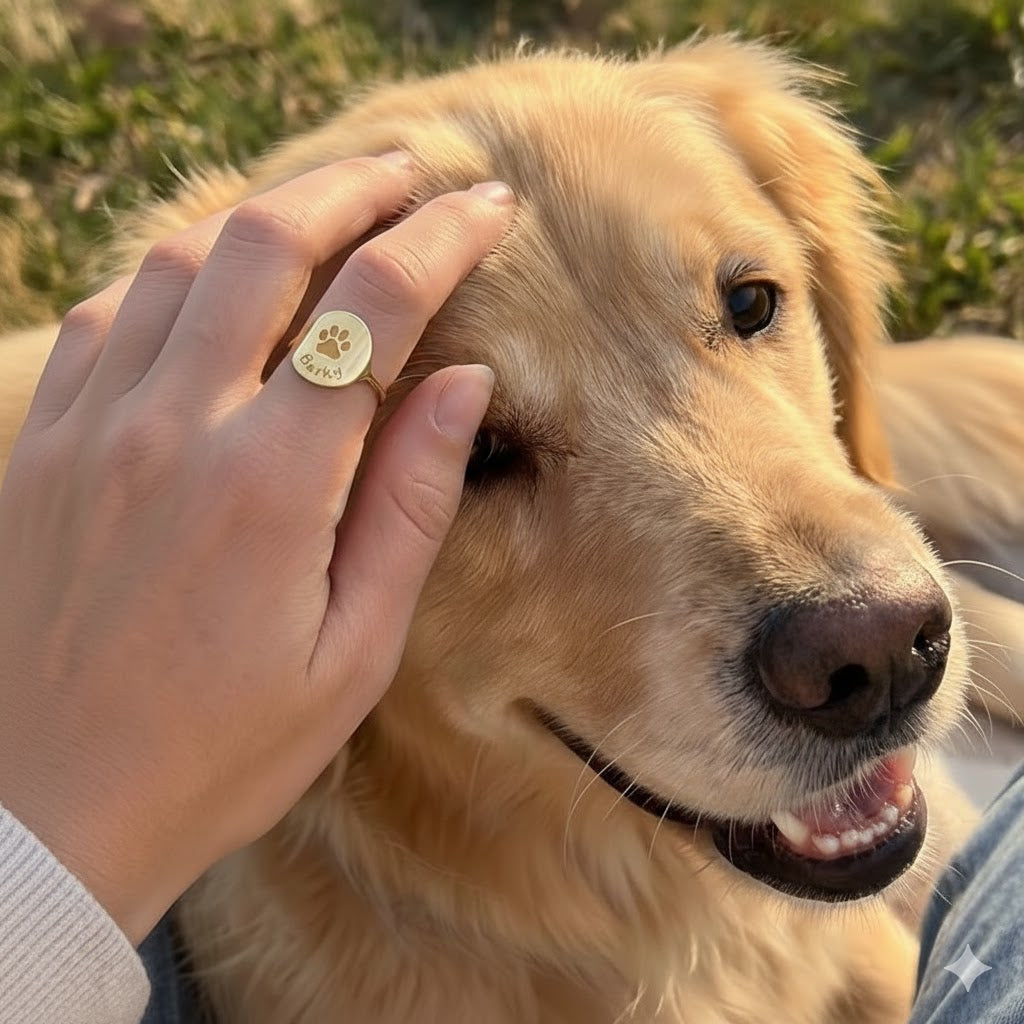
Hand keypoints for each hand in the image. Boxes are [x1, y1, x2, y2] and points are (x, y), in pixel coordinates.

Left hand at [0, 154, 512, 942]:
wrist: (46, 817)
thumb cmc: (219, 752)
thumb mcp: (354, 653)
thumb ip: (410, 505)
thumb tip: (461, 384)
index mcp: (272, 487)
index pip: (372, 311)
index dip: (442, 239)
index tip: (487, 208)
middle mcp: (173, 430)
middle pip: (267, 242)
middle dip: (352, 186)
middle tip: (409, 171)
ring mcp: (90, 429)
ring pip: (178, 258)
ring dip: (261, 218)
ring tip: (321, 217)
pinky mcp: (37, 447)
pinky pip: (105, 314)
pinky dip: (171, 276)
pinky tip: (209, 293)